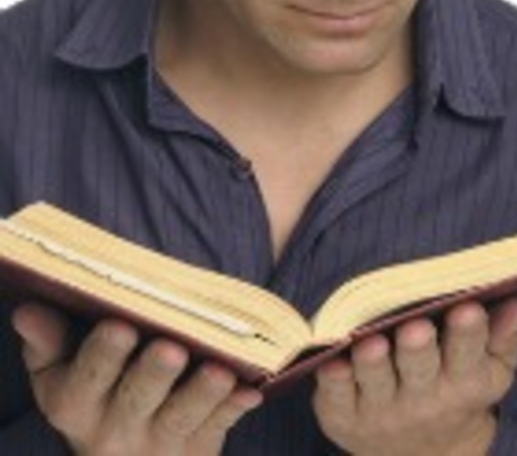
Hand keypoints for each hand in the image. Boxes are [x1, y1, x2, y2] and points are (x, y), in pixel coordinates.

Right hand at [12, 303, 261, 455]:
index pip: (87, 378)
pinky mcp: (196, 448)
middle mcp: (113, 429)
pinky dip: (234, 409)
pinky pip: (217, 429)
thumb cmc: (92, 391)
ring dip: (202, 393)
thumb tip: (28, 311)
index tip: (120, 325)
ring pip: (182, 417)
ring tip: (220, 369)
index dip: (103, 355)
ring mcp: (158, 443)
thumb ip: (46, 341)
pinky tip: (251, 389)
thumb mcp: (58, 372)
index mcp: (75, 403)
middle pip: (136, 399)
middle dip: (154, 373)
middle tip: (171, 348)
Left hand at [313, 297, 516, 455]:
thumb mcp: (491, 370)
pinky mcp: (343, 415)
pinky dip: (334, 381)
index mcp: (464, 382)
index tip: (467, 308)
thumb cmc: (457, 389)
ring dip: (373, 362)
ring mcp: (381, 409)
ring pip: (377, 381)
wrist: (421, 455)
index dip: (468, 333)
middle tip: (416, 327)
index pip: (468, 355)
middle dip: (418, 348)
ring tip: (370, 342)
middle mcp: (423, 399)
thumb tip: (516, 304)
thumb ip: (503, 336)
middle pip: (419, 368)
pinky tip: (332, 362)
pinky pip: (337, 397)